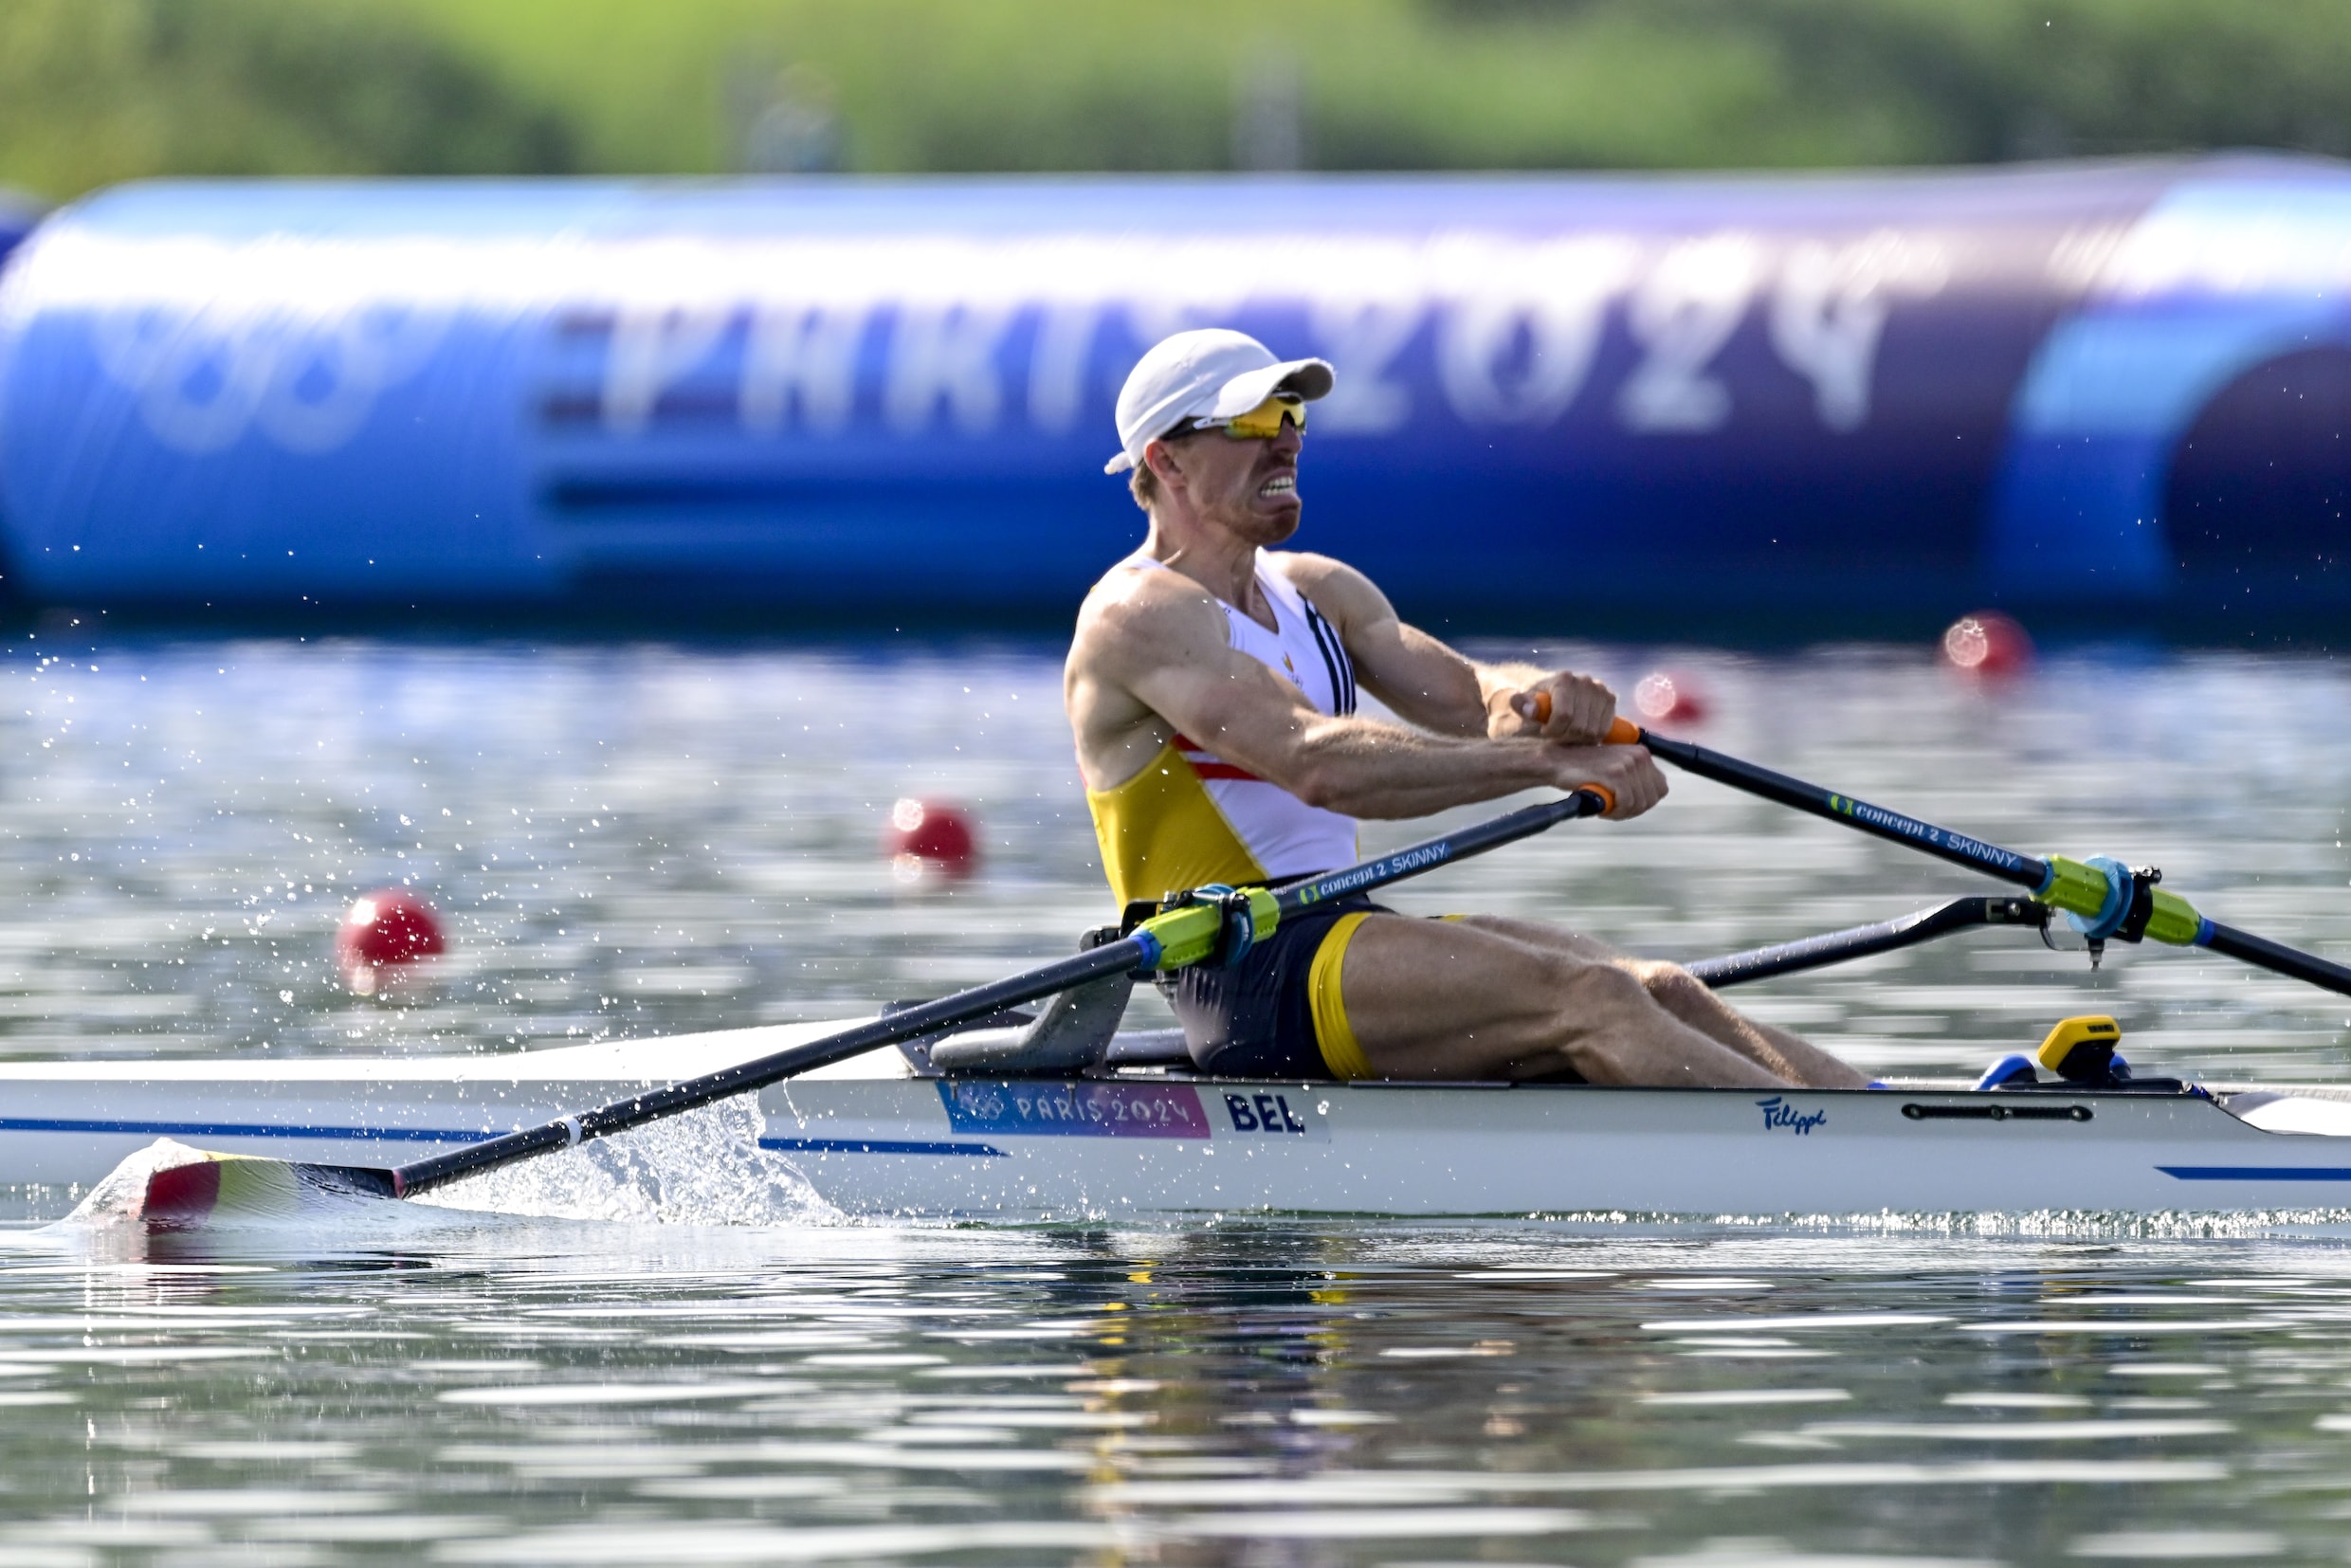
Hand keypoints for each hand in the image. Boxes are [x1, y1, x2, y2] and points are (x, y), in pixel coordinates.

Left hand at [1491, 672, 1616, 743]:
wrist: (1553, 690)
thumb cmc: (1537, 699)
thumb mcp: (1524, 701)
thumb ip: (1521, 704)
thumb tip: (1526, 707)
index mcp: (1564, 679)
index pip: (1564, 715)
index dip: (1553, 731)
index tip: (1544, 732)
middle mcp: (1585, 681)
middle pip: (1579, 725)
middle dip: (1565, 737)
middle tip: (1555, 735)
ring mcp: (1600, 689)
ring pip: (1593, 730)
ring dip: (1578, 739)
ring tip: (1566, 734)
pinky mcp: (1610, 698)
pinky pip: (1605, 728)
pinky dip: (1593, 737)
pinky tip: (1580, 733)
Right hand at [1551, 742, 1666, 819]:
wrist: (1556, 761)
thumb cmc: (1584, 769)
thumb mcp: (1616, 767)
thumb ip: (1635, 778)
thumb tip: (1650, 798)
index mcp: (1642, 753)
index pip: (1661, 788)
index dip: (1644, 801)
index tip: (1626, 805)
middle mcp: (1639, 755)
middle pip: (1652, 798)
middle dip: (1634, 809)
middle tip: (1613, 809)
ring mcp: (1628, 764)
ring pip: (1640, 804)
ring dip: (1622, 813)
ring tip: (1606, 808)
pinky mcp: (1616, 774)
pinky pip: (1627, 804)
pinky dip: (1615, 812)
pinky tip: (1602, 808)